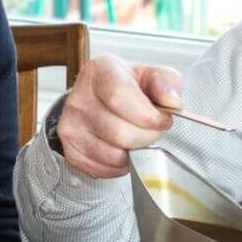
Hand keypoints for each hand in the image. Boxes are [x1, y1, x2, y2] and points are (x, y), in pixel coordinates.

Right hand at [57, 55, 182, 178]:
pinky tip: (123, 148)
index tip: (162, 120)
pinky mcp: (70, 150)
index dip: (148, 116)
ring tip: (138, 138)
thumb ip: (166, 82)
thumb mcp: (150, 75)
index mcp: (100, 71)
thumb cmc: (127, 87)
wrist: (99, 100)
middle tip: (154, 131)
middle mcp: (79, 98)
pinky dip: (120, 166)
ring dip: (135, 152)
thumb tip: (172, 101)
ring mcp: (71, 126)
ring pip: (114, 155)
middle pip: (120, 132)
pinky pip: (104, 169)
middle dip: (147, 137)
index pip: (119, 97)